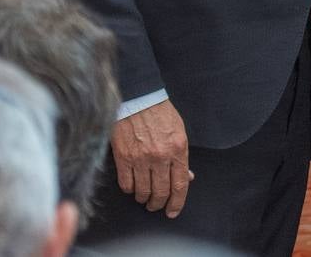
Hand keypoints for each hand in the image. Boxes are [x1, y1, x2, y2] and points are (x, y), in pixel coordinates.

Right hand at [111, 99, 192, 217]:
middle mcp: (160, 156)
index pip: (180, 184)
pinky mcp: (123, 157)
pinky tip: (132, 186)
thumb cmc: (160, 114)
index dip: (177, 202)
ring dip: (144, 198)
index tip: (173, 211)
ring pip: (143, 191)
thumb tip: (187, 177)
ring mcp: (141, 158)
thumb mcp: (179, 133)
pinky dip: (130, 189)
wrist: (138, 99)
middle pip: (161, 192)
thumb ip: (182, 157)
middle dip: (159, 204)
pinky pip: (126, 184)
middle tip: (156, 206)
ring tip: (144, 197)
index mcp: (178, 149)